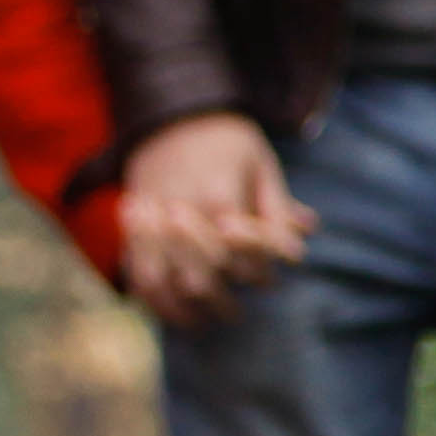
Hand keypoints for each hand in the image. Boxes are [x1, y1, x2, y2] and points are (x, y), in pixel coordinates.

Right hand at [117, 113, 312, 329]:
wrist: (174, 114)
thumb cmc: (229, 142)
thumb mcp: (263, 166)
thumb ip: (278, 208)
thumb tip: (304, 235)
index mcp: (220, 197)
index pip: (244, 258)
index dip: (260, 276)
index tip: (270, 281)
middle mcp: (182, 211)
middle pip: (200, 279)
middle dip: (220, 302)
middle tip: (235, 314)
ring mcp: (152, 219)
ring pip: (162, 283)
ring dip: (180, 309)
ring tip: (200, 321)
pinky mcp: (132, 223)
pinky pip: (134, 270)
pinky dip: (147, 296)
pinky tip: (166, 310)